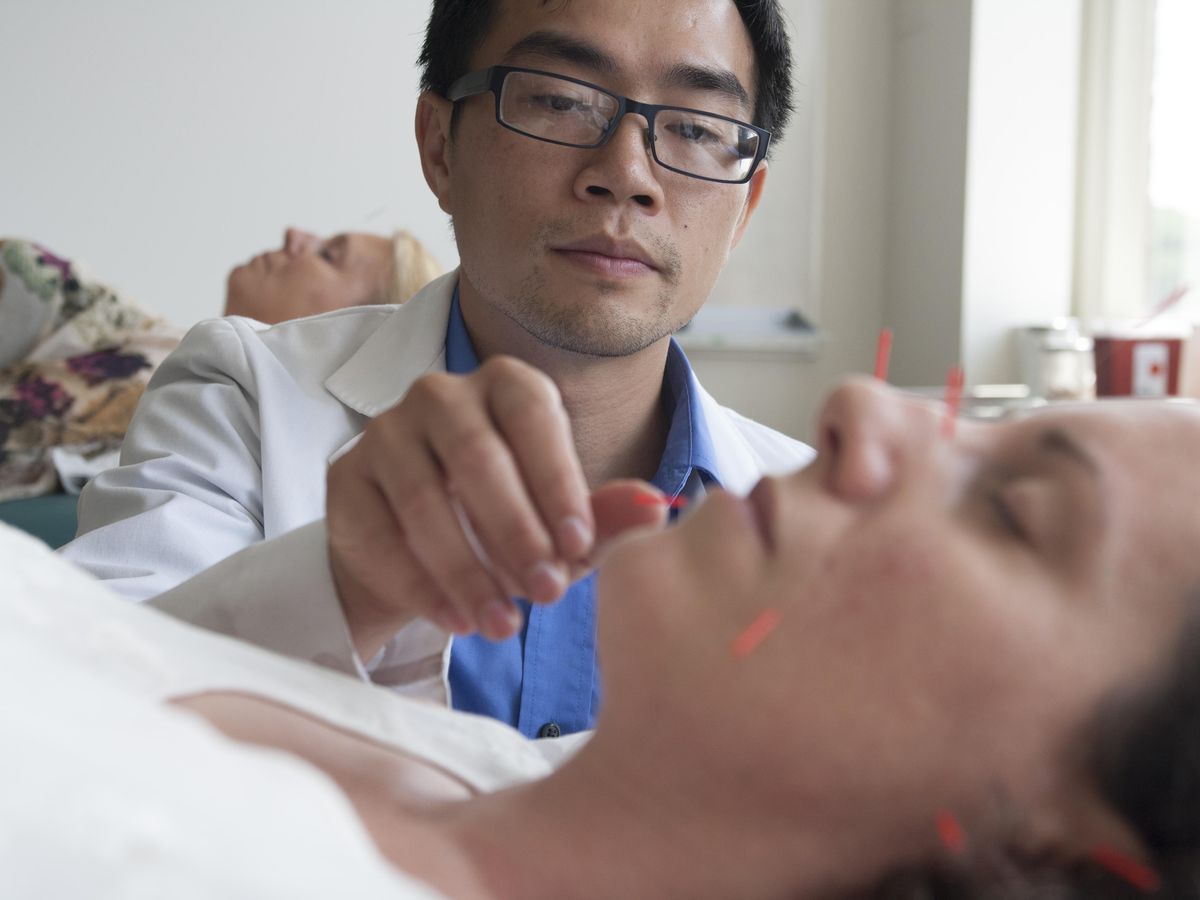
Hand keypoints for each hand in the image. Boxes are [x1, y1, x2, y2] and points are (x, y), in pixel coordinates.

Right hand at [325, 355, 667, 658]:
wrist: (418, 549)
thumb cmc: (506, 523)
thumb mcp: (559, 521)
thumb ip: (603, 516)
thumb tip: (657, 508)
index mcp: (506, 386)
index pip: (532, 415)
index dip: (556, 480)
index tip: (578, 548)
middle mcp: (441, 395)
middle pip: (475, 454)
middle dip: (515, 531)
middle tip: (546, 594)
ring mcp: (385, 432)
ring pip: (422, 498)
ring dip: (467, 568)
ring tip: (502, 625)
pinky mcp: (345, 478)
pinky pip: (379, 532)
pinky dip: (419, 583)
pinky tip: (454, 620)